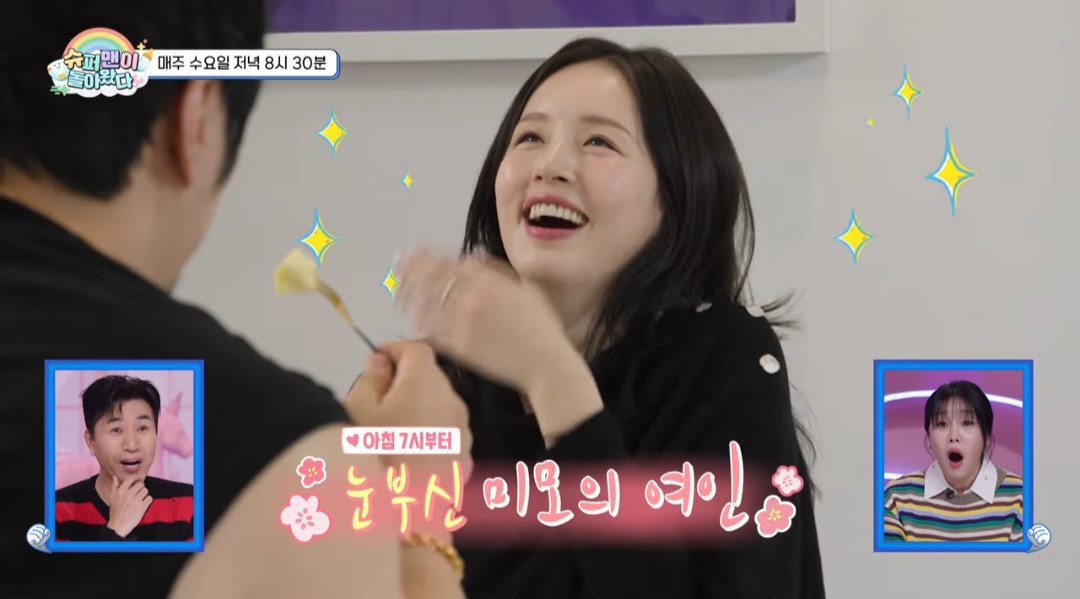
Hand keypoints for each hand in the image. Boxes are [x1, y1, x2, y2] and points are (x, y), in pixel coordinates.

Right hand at [106, 476, 151, 537]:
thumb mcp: (112, 498)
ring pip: (146, 491)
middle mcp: (128, 494)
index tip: (136, 484)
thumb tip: (115, 477)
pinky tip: (143, 505)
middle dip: (140, 489)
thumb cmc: (115, 512)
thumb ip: (115, 487)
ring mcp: (136, 500)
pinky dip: (148, 501)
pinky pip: (150, 498)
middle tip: (138, 494)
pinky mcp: (142, 507)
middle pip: (141, 484)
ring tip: (140, 500)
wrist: (118, 526)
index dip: (135, 480)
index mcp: (121, 491)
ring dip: (144, 495)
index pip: (131, 478)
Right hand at [345, 341, 473, 487]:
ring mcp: (462, 434)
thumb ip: (371, 378)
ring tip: (388, 434)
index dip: (395, 349)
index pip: (416, 349)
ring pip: (440, 408)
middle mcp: (452, 403)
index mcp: (425, 383)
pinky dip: (430, 436)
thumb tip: (381, 362)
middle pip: (430, 378)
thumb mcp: (356, 410)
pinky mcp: (465, 461)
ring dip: (419, 410)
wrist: (399, 518)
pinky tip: (406, 456)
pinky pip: (447, 437)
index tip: (376, 358)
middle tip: (376, 398)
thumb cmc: (372, 459)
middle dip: (405, 381)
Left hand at [394, 248, 572, 394]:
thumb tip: (476, 256)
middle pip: (429, 279)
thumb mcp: (526, 289)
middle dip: (408, 274)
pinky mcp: (460, 345)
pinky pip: (432, 330)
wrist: (545, 363)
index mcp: (489, 279)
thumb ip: (498, 271)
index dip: (423, 256)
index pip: (445, 260)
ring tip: (400, 298)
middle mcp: (473, 296)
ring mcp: (465, 321)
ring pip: (425, 304)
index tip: (411, 254)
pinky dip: (420, 324)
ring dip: (408, 298)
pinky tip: (415, 322)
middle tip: (396, 274)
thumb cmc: (540, 329)